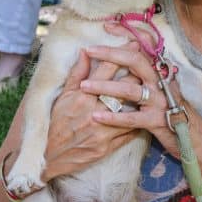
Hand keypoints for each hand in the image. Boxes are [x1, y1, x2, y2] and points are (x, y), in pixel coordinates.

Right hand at [39, 48, 145, 180]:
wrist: (49, 156)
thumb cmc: (56, 123)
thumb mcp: (63, 96)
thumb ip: (77, 74)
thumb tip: (86, 51)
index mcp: (82, 97)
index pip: (106, 70)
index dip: (122, 55)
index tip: (134, 45)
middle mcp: (93, 112)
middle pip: (122, 88)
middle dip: (137, 74)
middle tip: (150, 65)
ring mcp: (102, 131)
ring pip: (130, 111)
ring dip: (141, 99)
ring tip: (151, 89)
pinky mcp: (108, 147)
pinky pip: (129, 133)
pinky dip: (138, 122)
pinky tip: (145, 114)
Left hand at [79, 24, 201, 159]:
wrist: (196, 139)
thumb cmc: (172, 111)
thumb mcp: (163, 87)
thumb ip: (148, 70)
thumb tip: (132, 49)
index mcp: (160, 70)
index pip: (146, 43)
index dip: (127, 31)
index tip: (108, 25)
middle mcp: (161, 81)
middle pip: (136, 59)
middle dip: (111, 53)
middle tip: (90, 49)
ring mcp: (160, 101)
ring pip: (130, 89)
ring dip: (105, 87)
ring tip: (84, 87)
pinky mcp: (157, 121)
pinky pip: (132, 117)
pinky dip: (113, 117)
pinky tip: (97, 117)